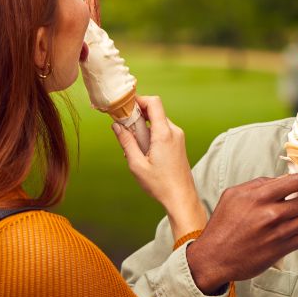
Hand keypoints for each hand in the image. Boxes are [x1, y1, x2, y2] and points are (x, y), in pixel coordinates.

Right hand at [112, 95, 206, 239]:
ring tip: (133, 146)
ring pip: (158, 121)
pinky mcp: (178, 143)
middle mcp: (174, 132)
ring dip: (143, 127)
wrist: (181, 197)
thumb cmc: (160, 184)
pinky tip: (143, 151)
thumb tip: (116, 126)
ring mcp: (178, 137)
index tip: (125, 106)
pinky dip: (151, 134)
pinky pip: (163, 130)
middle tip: (124, 128)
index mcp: (164, 134)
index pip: (154, 103)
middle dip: (137, 116)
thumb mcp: (137, 164)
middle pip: (154, 111)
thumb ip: (126, 142)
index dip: (139, 100)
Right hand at [185, 174, 297, 293]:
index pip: (297, 181)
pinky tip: (297, 231)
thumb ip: (259, 184)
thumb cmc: (223, 225)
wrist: (214, 257)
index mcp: (259, 196)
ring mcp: (279, 232)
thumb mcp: (233, 195)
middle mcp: (271, 213)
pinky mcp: (283, 249)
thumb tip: (282, 180)